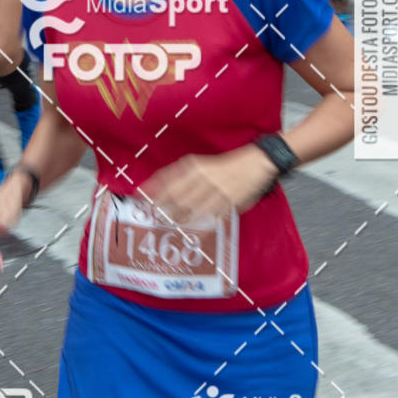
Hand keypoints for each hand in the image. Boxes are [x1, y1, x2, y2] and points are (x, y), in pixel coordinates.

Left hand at [143, 145, 277, 223]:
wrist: (256, 163)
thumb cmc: (225, 165)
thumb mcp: (203, 165)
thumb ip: (185, 176)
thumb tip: (159, 187)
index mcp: (197, 166)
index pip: (170, 178)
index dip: (154, 187)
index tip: (141, 195)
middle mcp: (204, 178)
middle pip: (178, 196)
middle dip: (164, 207)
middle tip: (154, 215)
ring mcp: (217, 191)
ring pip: (193, 209)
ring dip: (180, 218)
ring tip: (171, 223)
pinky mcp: (228, 203)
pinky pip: (211, 217)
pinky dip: (200, 226)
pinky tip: (193, 233)